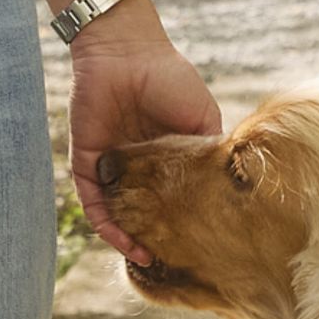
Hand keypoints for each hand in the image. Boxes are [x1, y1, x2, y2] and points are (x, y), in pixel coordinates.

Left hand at [68, 0, 217, 247]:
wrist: (129, 53)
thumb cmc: (170, 80)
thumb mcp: (203, 121)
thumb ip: (212, 154)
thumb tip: (231, 190)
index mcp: (164, 158)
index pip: (170, 200)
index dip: (181, 225)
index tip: (199, 248)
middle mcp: (136, 168)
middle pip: (142, 213)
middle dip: (155, 240)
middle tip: (174, 265)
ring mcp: (111, 168)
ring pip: (117, 215)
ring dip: (130, 241)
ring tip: (151, 262)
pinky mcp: (86, 163)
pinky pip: (93, 202)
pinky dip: (107, 225)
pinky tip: (125, 243)